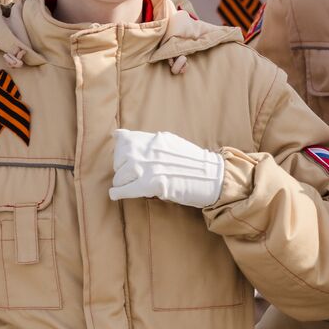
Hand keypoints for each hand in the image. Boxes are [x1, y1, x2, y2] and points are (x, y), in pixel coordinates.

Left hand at [110, 129, 224, 207]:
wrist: (212, 176)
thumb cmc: (192, 162)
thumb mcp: (170, 142)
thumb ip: (146, 140)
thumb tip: (117, 134)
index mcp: (153, 139)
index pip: (123, 139)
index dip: (122, 152)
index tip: (127, 159)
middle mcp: (147, 150)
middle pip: (119, 160)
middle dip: (123, 169)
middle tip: (135, 176)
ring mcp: (147, 167)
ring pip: (120, 177)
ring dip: (123, 182)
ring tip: (133, 185)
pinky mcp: (150, 184)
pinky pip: (124, 189)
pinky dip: (118, 193)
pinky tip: (117, 195)